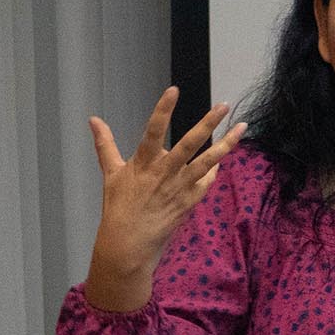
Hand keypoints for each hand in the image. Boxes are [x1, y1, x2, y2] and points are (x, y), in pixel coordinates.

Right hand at [85, 87, 246, 310]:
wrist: (129, 244)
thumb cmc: (118, 208)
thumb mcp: (110, 174)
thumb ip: (105, 144)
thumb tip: (93, 119)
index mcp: (143, 163)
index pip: (153, 130)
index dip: (163, 110)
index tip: (173, 90)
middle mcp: (164, 173)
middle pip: (190, 144)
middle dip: (208, 123)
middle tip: (224, 105)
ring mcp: (180, 187)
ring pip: (207, 162)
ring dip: (226, 144)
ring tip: (242, 127)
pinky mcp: (189, 201)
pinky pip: (207, 181)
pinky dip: (215, 169)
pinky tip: (225, 156)